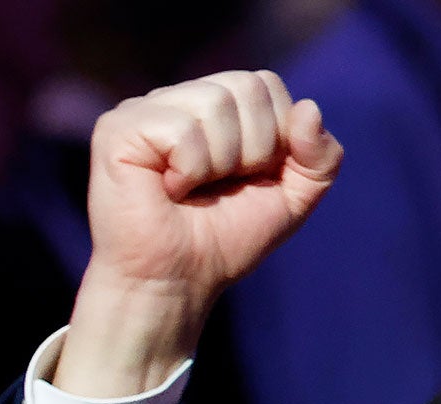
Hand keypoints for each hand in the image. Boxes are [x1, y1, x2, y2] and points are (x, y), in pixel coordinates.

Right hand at [58, 70, 343, 397]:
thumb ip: (320, 158)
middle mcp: (181, 98)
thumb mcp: (292, 200)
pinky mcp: (119, 126)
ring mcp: (146, 108)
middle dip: (253, 151)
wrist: (178, 281)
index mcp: (218, 108)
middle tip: (221, 186)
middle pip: (247, 86)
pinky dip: (189, 170)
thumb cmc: (226, 241)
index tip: (252, 178)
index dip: (276, 137)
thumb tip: (310, 107)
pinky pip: (182, 129)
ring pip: (215, 103)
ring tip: (193, 190)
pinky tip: (169, 189)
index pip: (266, 84)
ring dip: (220, 163)